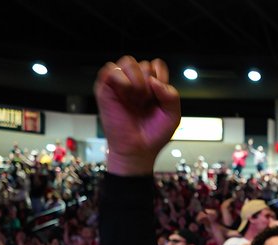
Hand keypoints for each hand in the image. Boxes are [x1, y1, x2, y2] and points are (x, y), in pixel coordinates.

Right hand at [93, 56, 180, 175]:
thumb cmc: (153, 135)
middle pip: (143, 62)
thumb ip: (172, 95)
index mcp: (150, 87)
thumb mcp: (172, 116)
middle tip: (146, 101)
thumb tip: (154, 80)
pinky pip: (111, 69)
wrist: (138, 150)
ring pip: (127, 61)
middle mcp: (135, 83)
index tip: (160, 97)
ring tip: (137, 98)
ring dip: (136, 79)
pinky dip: (122, 79)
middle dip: (149, 80)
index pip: (156, 65)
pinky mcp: (105, 89)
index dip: (161, 77)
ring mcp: (120, 85)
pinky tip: (127, 94)